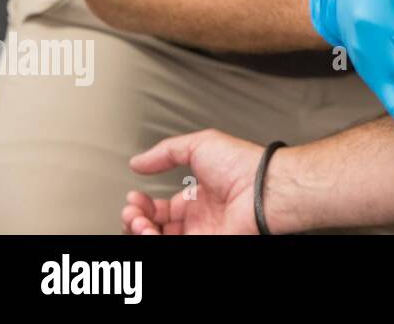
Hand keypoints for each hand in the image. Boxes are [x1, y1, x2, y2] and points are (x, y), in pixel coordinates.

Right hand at [123, 130, 262, 234]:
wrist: (262, 187)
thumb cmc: (242, 165)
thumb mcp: (200, 145)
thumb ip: (166, 152)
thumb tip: (139, 161)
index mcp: (199, 197)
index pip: (161, 209)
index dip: (142, 206)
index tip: (133, 198)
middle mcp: (200, 218)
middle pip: (156, 228)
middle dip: (135, 220)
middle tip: (132, 212)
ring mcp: (202, 234)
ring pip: (159, 239)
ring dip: (139, 231)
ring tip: (138, 221)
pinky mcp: (205, 244)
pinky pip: (172, 248)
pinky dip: (153, 240)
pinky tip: (148, 230)